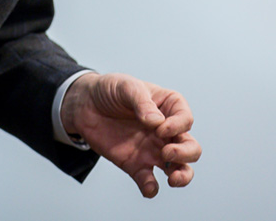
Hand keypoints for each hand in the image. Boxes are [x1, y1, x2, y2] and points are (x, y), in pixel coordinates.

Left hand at [60, 72, 200, 197]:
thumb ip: (142, 102)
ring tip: (172, 179)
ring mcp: (152, 149)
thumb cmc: (110, 90)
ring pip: (179, 169)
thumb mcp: (126, 86)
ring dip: (182, 176)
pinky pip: (149, 181)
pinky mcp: (136, 164)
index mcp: (168, 107)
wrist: (85, 104)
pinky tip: (148, 188)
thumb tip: (157, 122)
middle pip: (190, 147)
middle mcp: (165, 131)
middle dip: (186, 153)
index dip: (178, 127)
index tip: (159, 128)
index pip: (186, 120)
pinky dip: (152, 188)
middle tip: (166, 152)